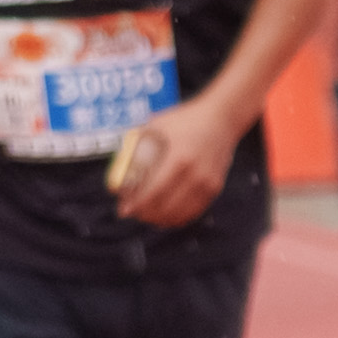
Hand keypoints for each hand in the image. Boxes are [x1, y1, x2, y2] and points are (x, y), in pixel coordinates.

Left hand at [105, 94, 245, 227]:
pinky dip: (177, 218)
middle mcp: (195, 173)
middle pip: (165, 207)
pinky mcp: (214, 188)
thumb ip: (136, 149)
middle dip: (145, 214)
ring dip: (160, 219)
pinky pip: (193, 212)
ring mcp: (207, 183)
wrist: (221, 119)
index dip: (137, 204)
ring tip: (147, 215)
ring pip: (179, 214)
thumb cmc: (184, 120)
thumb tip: (117, 175)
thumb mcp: (156, 127)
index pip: (153, 191)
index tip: (124, 209)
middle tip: (134, 212)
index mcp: (178, 157)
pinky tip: (165, 215)